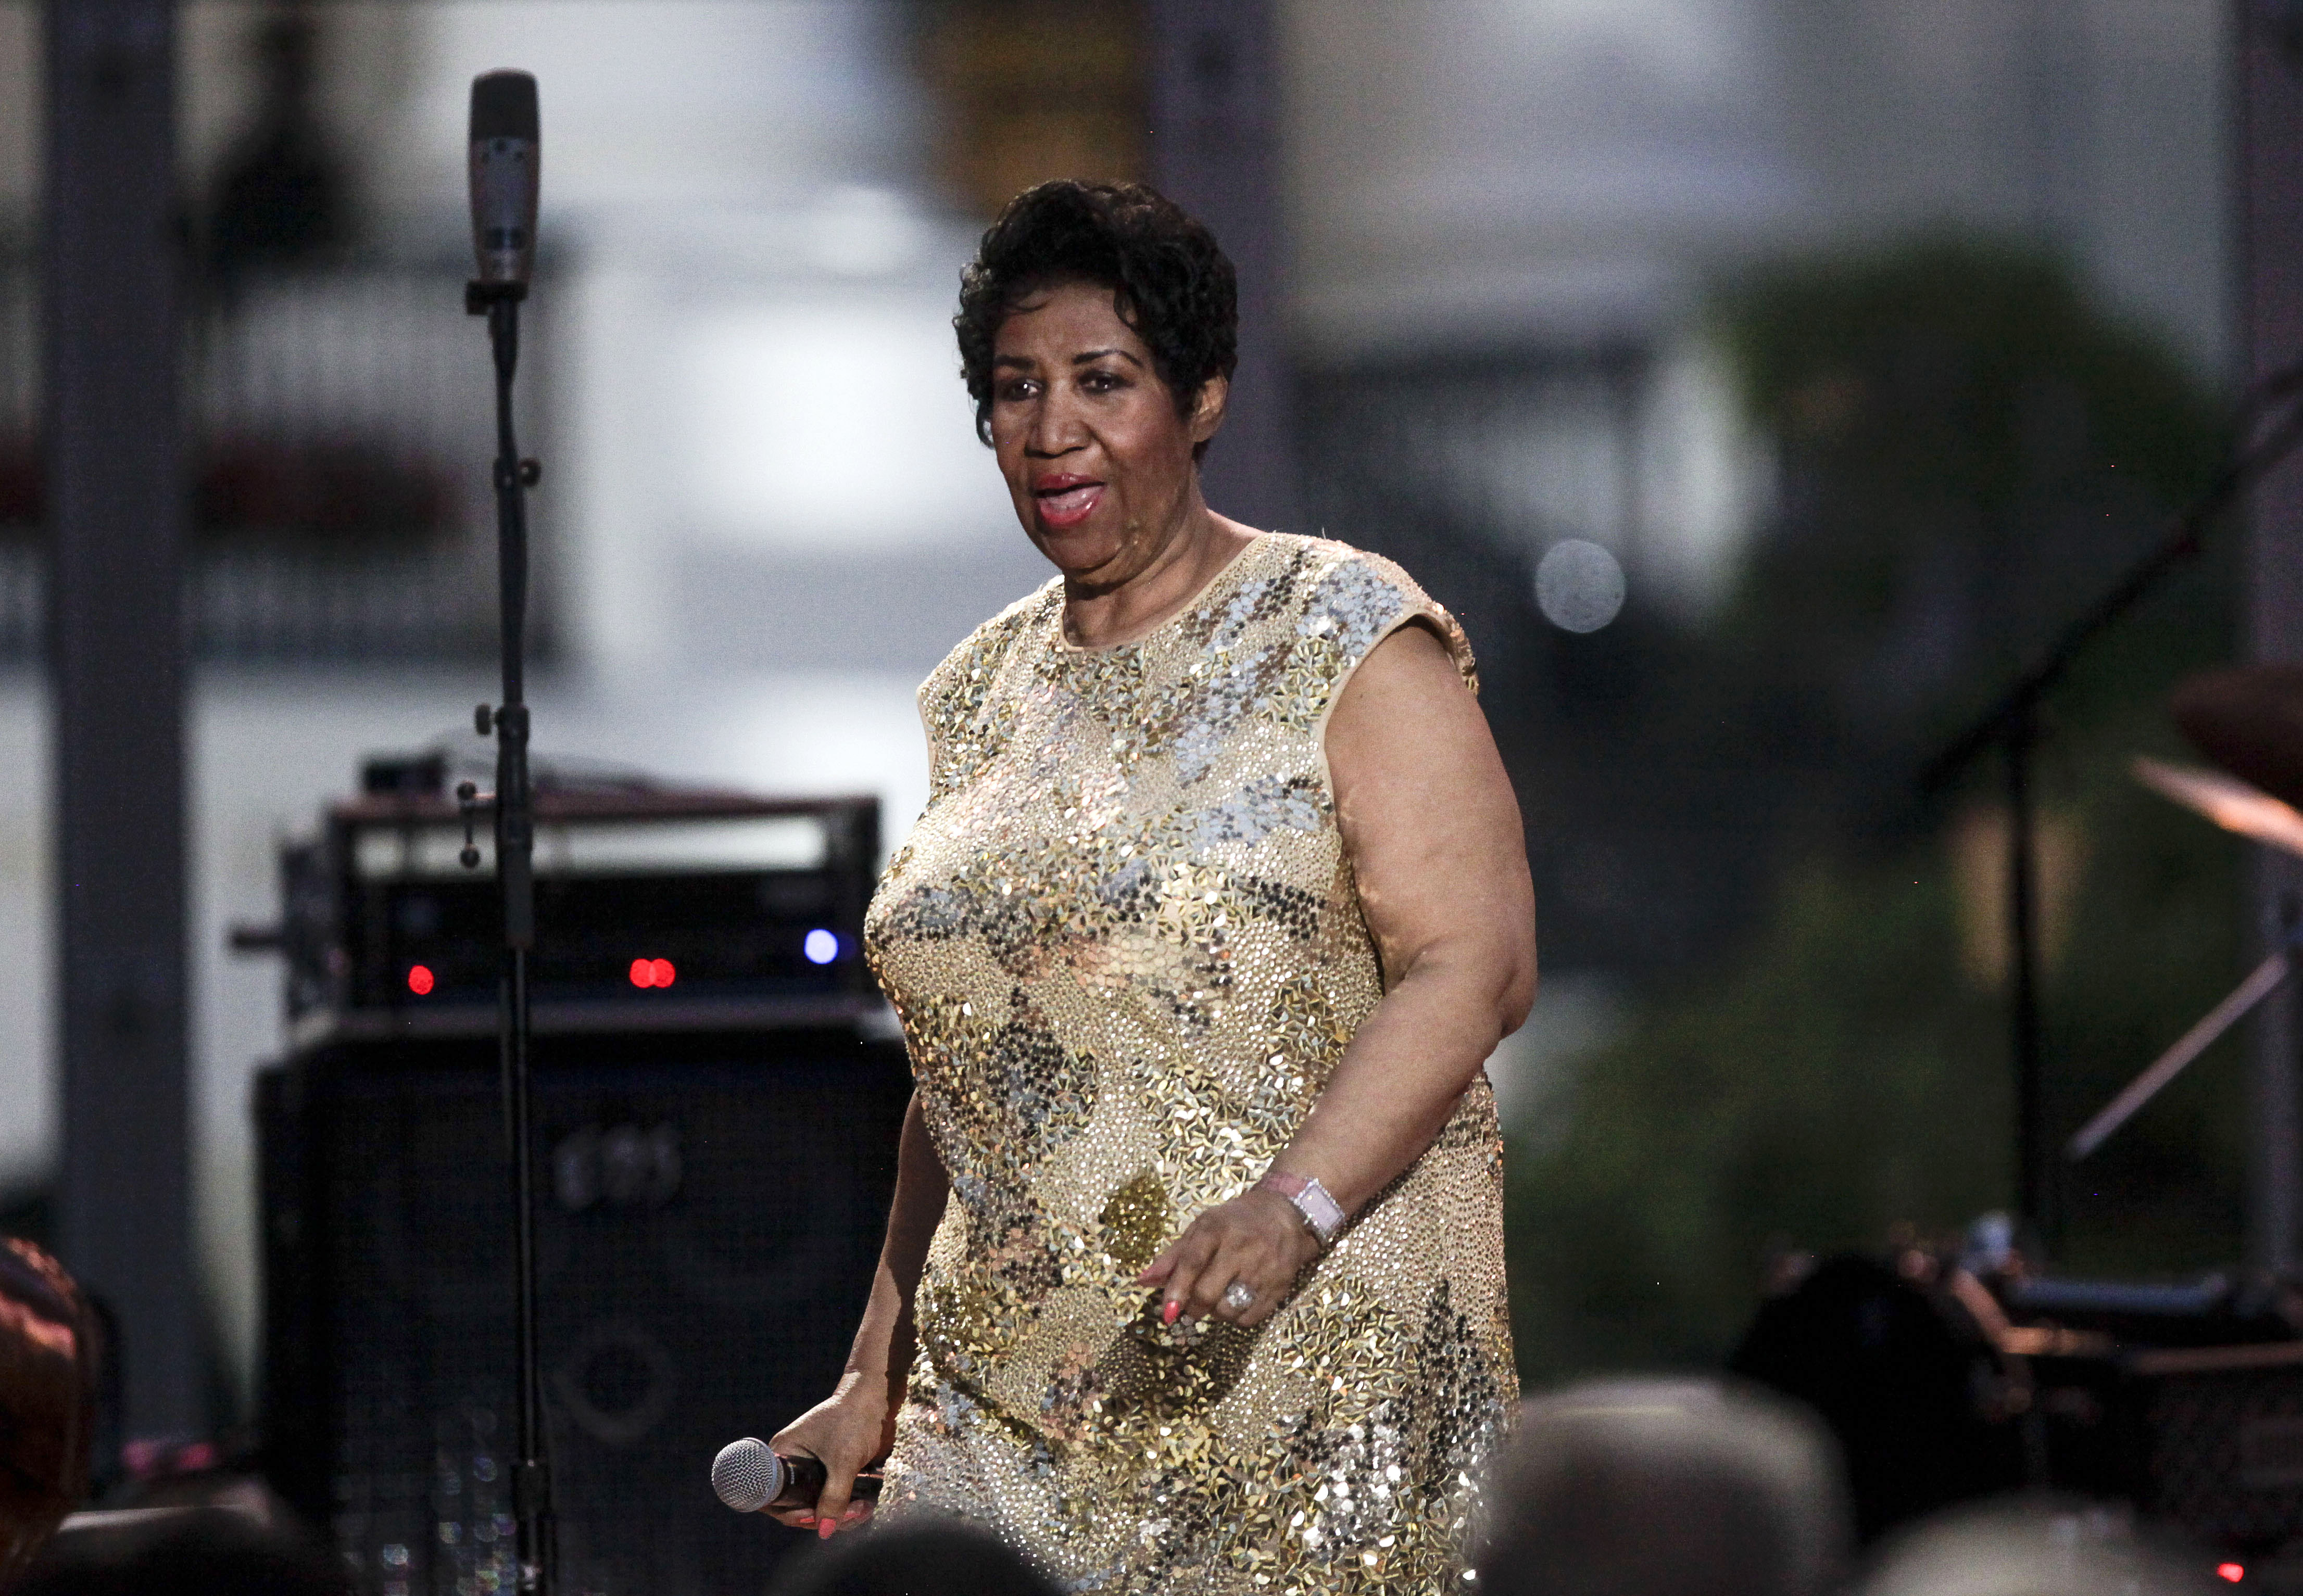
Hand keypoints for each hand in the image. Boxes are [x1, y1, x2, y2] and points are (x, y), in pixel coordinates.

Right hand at [767, 1368, 896, 1539]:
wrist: (878, 1397)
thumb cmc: (854, 1419)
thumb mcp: (844, 1460)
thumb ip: (834, 1497)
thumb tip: (824, 1531)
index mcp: (784, 1454)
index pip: (774, 1498)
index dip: (790, 1514)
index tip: (814, 1517)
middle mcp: (794, 1464)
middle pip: (799, 1507)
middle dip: (825, 1516)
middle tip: (853, 1513)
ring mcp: (813, 1470)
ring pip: (819, 1507)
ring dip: (842, 1515)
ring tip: (865, 1508)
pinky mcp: (832, 1473)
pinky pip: (833, 1500)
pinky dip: (848, 1508)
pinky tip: (866, 1505)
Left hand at [1138, 1188, 1322, 1329]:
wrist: (1284, 1215)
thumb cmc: (1234, 1222)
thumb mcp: (1201, 1228)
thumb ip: (1172, 1256)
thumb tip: (1142, 1281)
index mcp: (1216, 1229)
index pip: (1192, 1262)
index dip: (1177, 1289)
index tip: (1167, 1313)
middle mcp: (1240, 1248)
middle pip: (1207, 1293)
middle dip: (1193, 1307)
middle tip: (1192, 1305)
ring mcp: (1262, 1268)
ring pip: (1227, 1310)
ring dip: (1215, 1313)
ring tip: (1217, 1298)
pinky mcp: (1279, 1286)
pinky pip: (1249, 1318)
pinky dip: (1236, 1319)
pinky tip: (1236, 1302)